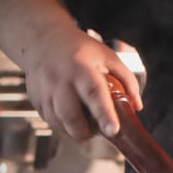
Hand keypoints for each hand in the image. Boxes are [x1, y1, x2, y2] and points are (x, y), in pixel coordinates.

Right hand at [20, 22, 142, 142]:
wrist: (43, 39)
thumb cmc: (78, 49)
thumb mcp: (108, 57)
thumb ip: (127, 80)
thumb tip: (136, 106)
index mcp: (81, 69)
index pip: (94, 94)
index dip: (105, 115)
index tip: (114, 130)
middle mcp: (60, 81)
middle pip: (72, 118)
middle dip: (88, 132)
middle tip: (97, 126)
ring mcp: (45, 92)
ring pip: (61, 125)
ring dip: (76, 129)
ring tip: (84, 116)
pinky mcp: (37, 101)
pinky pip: (52, 122)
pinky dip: (64, 124)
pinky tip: (70, 112)